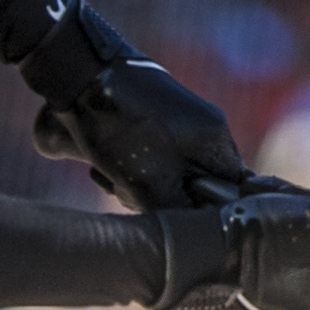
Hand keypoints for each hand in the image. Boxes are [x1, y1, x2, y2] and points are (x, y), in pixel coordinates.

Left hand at [16, 0, 247, 213]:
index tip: (179, 216)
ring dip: (132, 187)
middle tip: (133, 191)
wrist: (75, 77)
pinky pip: (136, 162)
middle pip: (192, 187)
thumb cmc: (120, 129)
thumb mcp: (153, 184)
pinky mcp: (137, 123)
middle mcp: (197, 128)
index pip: (233, 188)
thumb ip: (181, 212)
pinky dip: (118, 170)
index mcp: (215, 137)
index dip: (207, 210)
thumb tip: (192, 232)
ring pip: (159, 178)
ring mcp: (167, 123)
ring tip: (108, 172)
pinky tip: (96, 164)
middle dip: (161, 199)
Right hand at [153, 184, 309, 309]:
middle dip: (309, 216)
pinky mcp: (258, 284)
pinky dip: (267, 225)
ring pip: (303, 240)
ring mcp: (283, 298)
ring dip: (286, 214)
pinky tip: (247, 215)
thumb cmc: (254, 236)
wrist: (191, 248)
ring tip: (259, 206)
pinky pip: (277, 247)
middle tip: (283, 205)